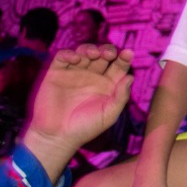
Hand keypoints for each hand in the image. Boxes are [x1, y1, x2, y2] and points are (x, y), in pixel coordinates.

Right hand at [22, 44, 132, 182]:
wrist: (57, 137)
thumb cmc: (85, 128)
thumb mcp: (109, 114)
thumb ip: (121, 96)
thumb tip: (130, 77)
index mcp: (108, 84)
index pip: (119, 66)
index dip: (124, 58)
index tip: (128, 54)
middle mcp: (92, 76)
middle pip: (103, 55)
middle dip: (108, 50)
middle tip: (109, 54)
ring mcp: (74, 73)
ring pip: (84, 52)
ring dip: (90, 49)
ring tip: (94, 54)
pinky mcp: (56, 73)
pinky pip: (63, 57)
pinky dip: (69, 53)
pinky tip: (75, 58)